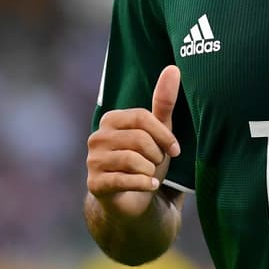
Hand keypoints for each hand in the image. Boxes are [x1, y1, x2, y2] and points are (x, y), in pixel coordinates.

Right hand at [86, 65, 182, 217]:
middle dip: (156, 154)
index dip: (164, 134)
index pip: (142, 117)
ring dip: (150, 169)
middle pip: (139, 139)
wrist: (133, 200)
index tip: (175, 149)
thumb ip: (164, 101)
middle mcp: (97, 138)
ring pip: (133, 159)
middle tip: (157, 163)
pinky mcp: (95, 184)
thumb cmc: (146, 160)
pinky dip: (144, 183)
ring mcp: (93, 162)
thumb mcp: (158, 131)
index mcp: (110, 120)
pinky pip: (125, 180)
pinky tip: (150, 185)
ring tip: (150, 173)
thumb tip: (173, 68)